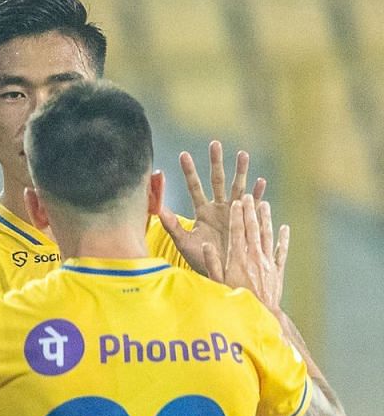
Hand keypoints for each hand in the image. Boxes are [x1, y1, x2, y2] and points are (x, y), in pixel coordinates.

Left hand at [157, 141, 264, 276]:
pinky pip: (254, 204)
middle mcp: (218, 208)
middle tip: (214, 143)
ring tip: (242, 154)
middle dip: (216, 162)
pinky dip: (257, 193)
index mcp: (202, 211)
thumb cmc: (199, 259)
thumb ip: (172, 225)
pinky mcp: (246, 220)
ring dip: (241, 171)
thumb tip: (156, 209)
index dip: (189, 172)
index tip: (182, 154)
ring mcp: (234, 212)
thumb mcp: (183, 242)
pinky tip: (260, 181)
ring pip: (238, 187)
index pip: (194, 187)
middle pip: (217, 180)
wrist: (220, 272)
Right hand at [200, 194, 288, 315]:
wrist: (261, 314)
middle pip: (253, 229)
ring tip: (265, 204)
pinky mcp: (278, 270)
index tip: (237, 203)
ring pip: (267, 235)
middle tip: (248, 197)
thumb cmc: (235, 299)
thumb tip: (207, 246)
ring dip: (266, 219)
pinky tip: (284, 228)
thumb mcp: (218, 283)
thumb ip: (213, 264)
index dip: (237, 216)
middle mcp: (254, 257)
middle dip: (250, 211)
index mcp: (238, 259)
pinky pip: (281, 250)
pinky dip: (283, 238)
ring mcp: (268, 262)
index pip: (237, 232)